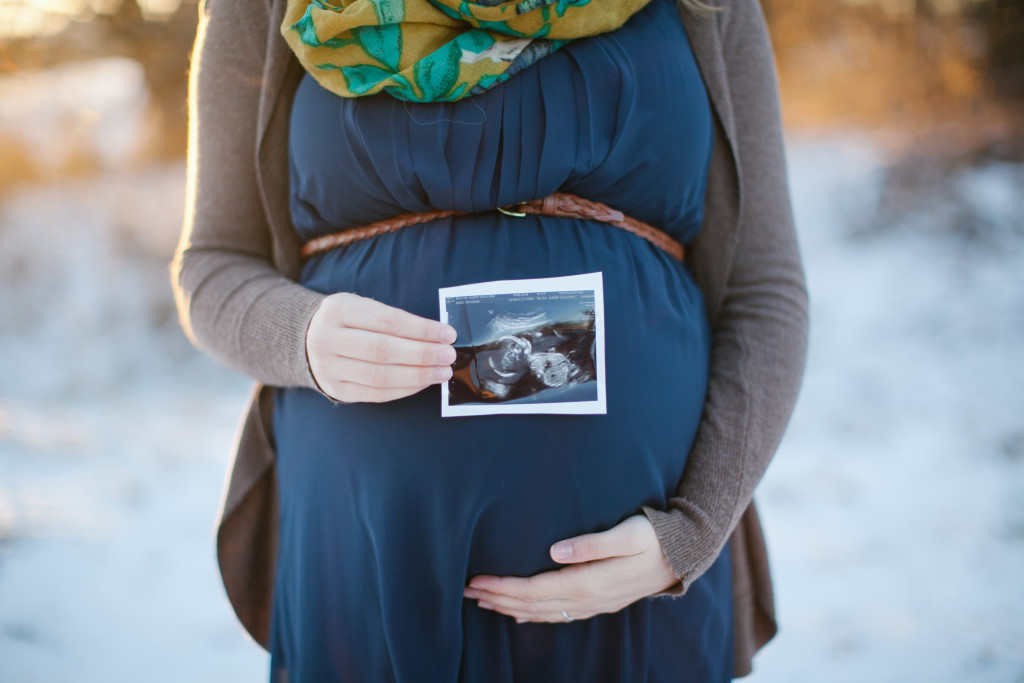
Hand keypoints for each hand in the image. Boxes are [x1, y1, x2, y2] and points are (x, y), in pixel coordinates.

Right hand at [306, 292, 456, 402]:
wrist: (306, 340)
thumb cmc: (348, 321)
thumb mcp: (361, 307)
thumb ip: (394, 320)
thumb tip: (438, 337)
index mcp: (338, 310)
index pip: (387, 321)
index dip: (421, 329)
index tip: (448, 334)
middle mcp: (328, 339)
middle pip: (383, 350)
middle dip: (422, 354)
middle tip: (448, 355)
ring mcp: (329, 367)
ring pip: (380, 376)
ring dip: (418, 375)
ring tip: (442, 372)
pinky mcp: (336, 390)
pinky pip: (376, 394)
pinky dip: (404, 389)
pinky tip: (423, 382)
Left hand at [463, 515, 678, 622]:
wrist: (685, 554)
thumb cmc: (654, 536)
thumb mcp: (626, 533)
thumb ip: (591, 543)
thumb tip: (555, 550)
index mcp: (589, 582)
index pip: (534, 590)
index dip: (503, 588)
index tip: (477, 581)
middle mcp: (588, 599)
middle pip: (533, 605)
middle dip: (498, 599)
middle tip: (467, 591)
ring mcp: (594, 604)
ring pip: (543, 613)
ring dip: (511, 608)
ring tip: (484, 602)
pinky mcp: (599, 602)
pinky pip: (559, 615)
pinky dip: (535, 616)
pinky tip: (521, 616)